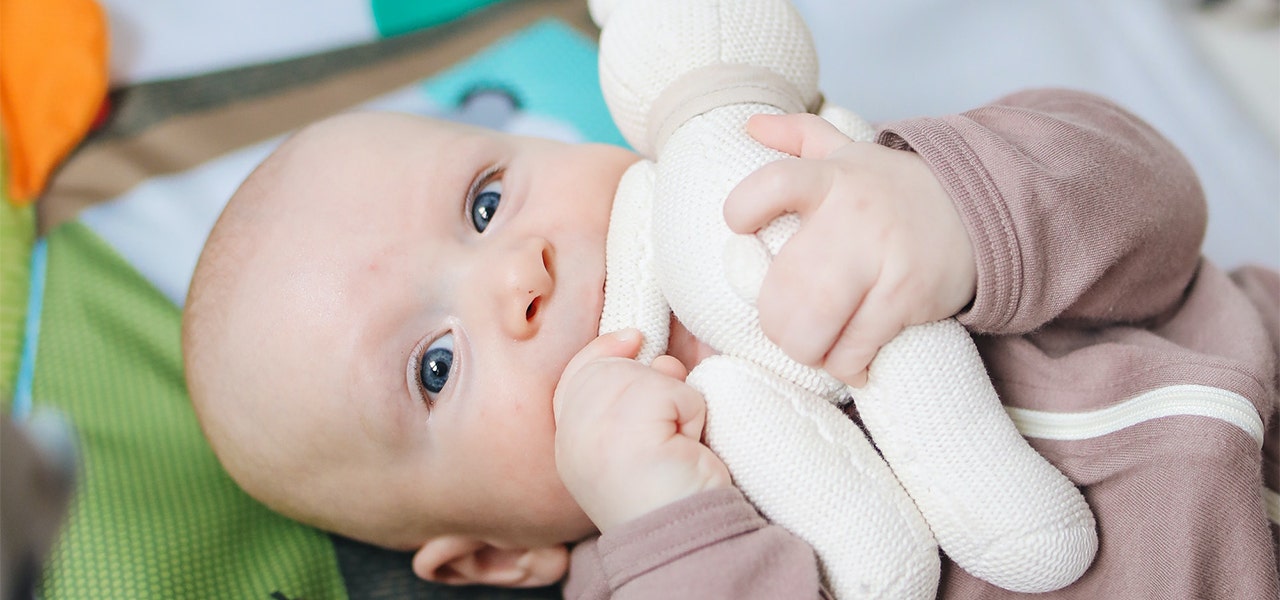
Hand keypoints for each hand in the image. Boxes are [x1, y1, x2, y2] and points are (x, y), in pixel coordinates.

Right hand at [553, 329, 731, 531]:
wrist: (677, 535)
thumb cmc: (663, 498)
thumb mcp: (632, 444)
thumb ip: (628, 401)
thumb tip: (662, 360)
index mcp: (570, 441)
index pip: (576, 374)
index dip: (603, 350)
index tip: (633, 338)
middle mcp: (574, 430)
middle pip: (612, 368)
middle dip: (649, 384)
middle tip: (665, 435)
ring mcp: (597, 420)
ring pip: (648, 374)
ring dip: (675, 405)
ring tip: (673, 448)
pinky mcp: (631, 414)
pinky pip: (676, 388)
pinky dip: (692, 414)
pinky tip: (684, 449)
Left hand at [723, 113, 975, 386]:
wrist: (976, 209)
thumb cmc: (893, 189)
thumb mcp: (849, 152)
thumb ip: (799, 135)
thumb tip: (751, 123)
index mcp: (832, 179)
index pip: (775, 184)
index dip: (744, 208)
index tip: (740, 226)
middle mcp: (855, 218)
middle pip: (788, 284)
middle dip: (773, 320)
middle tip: (779, 325)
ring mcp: (884, 260)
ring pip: (817, 323)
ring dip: (803, 348)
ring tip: (807, 347)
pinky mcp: (908, 298)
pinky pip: (858, 346)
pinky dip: (843, 363)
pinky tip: (845, 359)